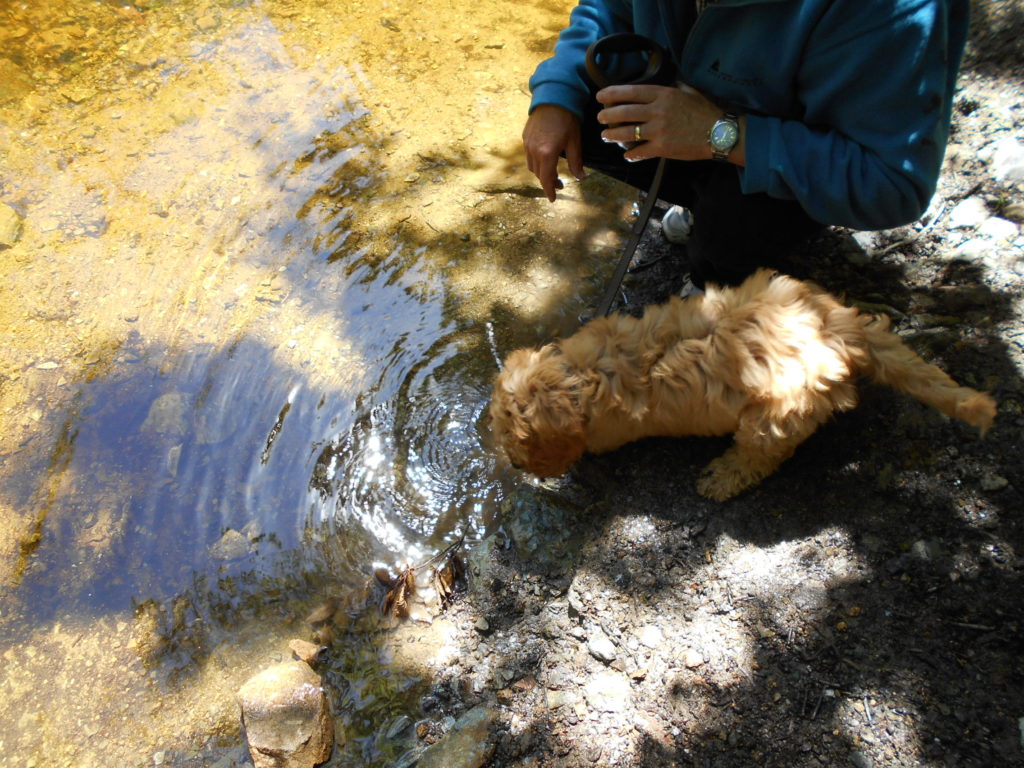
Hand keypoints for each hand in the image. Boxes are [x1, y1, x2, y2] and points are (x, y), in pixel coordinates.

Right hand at [522, 104, 585, 201]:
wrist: (553, 96)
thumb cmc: (567, 118)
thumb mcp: (575, 142)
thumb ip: (576, 162)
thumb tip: (581, 178)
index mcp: (547, 154)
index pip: (547, 179)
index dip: (550, 191)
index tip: (553, 199)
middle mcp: (534, 151)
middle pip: (539, 175)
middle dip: (548, 183)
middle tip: (559, 185)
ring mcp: (527, 144)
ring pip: (532, 166)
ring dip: (541, 173)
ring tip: (552, 173)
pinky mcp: (525, 137)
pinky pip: (528, 155)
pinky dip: (536, 162)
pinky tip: (545, 159)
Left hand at [595, 84, 744, 164]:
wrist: (719, 133)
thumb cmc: (705, 111)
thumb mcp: (689, 92)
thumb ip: (674, 87)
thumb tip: (666, 83)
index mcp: (663, 94)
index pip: (631, 91)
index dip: (613, 94)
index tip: (601, 96)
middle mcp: (658, 111)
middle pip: (624, 112)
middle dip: (607, 115)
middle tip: (600, 118)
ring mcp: (659, 130)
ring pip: (627, 133)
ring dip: (613, 135)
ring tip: (605, 136)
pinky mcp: (662, 148)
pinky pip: (640, 152)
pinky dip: (631, 155)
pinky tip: (627, 155)